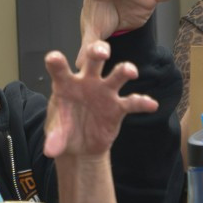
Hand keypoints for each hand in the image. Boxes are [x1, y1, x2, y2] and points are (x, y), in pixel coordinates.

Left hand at [41, 41, 157, 157]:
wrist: (80, 146)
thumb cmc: (64, 131)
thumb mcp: (56, 135)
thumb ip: (54, 139)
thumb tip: (51, 150)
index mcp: (66, 84)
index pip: (59, 69)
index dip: (56, 62)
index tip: (54, 58)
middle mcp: (87, 82)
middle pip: (93, 60)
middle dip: (98, 52)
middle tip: (102, 53)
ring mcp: (104, 92)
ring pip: (117, 75)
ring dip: (125, 70)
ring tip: (131, 72)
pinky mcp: (118, 107)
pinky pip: (132, 102)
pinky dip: (142, 102)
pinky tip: (151, 105)